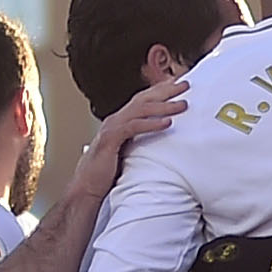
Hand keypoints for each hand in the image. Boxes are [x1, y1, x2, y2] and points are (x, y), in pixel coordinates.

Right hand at [65, 76, 185, 207]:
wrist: (86, 187)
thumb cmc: (106, 173)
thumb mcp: (127, 152)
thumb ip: (139, 141)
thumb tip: (160, 141)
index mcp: (119, 121)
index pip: (142, 100)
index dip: (159, 90)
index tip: (177, 83)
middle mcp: (115, 120)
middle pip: (143, 99)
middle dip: (165, 91)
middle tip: (185, 84)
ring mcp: (111, 128)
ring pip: (140, 110)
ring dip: (164, 106)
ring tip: (182, 104)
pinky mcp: (111, 140)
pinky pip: (134, 127)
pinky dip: (151, 124)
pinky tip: (167, 123)